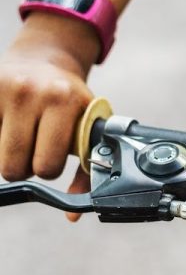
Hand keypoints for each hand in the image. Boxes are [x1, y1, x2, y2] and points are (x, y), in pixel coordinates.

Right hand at [0, 13, 97, 218]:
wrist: (46, 60)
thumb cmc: (71, 103)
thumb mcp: (88, 129)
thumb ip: (85, 172)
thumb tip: (72, 215)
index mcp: (64, 103)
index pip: (46, 166)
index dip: (46, 170)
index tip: (49, 159)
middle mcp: (33, 92)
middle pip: (14, 166)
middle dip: (24, 166)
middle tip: (32, 148)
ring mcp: (4, 88)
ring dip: (6, 153)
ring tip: (19, 136)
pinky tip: (4, 126)